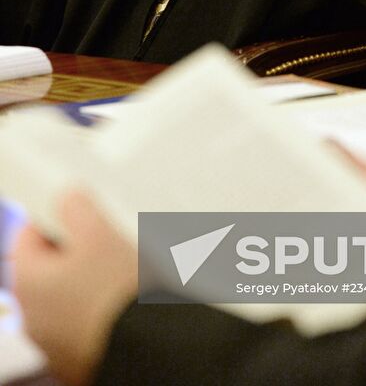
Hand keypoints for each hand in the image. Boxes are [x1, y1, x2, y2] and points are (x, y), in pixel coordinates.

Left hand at [13, 190, 136, 385]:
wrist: (148, 346)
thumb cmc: (119, 296)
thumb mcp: (99, 233)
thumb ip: (77, 206)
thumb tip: (68, 197)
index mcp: (27, 281)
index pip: (28, 233)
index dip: (57, 218)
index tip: (81, 217)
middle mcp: (32, 315)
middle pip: (49, 267)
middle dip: (77, 253)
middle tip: (107, 246)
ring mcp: (54, 341)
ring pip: (68, 295)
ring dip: (90, 282)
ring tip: (122, 276)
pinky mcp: (77, 357)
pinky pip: (84, 322)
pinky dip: (99, 310)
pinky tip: (123, 304)